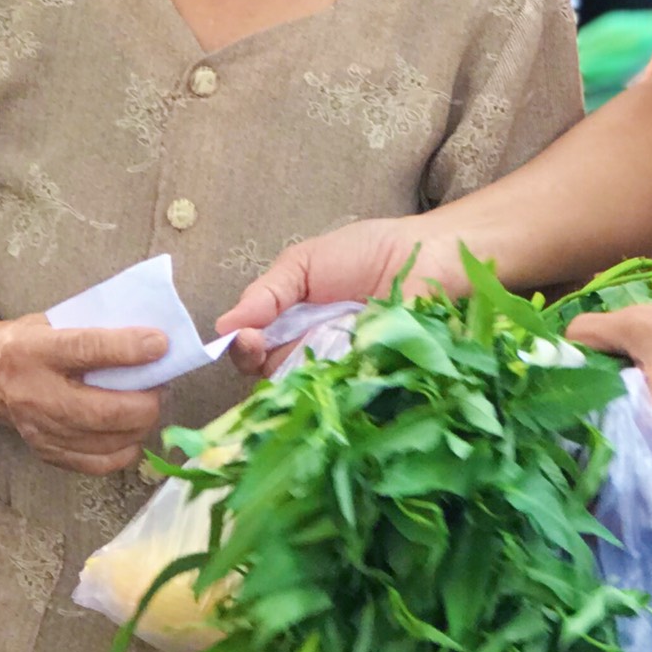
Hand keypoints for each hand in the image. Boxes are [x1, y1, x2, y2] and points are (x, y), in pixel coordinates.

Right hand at [0, 312, 167, 473]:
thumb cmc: (30, 342)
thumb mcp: (53, 322)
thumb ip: (93, 329)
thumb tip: (149, 339)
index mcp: (37, 351)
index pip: (86, 349)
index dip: (127, 349)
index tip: (160, 344)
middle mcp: (36, 394)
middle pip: (101, 410)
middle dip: (143, 403)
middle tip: (160, 388)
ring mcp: (40, 429)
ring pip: (103, 441)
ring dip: (139, 426)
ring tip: (149, 406)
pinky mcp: (46, 452)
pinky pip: (95, 464)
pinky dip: (123, 451)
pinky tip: (131, 434)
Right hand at [217, 221, 461, 377]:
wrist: (429, 255)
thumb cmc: (367, 252)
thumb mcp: (303, 263)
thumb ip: (266, 293)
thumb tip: (222, 327)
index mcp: (290, 327)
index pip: (252, 353)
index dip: (243, 349)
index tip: (246, 337)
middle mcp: (310, 357)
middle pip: (271, 378)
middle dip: (263, 362)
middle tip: (264, 343)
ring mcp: (341, 374)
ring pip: (304, 392)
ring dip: (298, 375)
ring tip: (310, 347)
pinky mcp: (373, 384)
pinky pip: (346, 399)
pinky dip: (337, 388)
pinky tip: (338, 368)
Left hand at [566, 306, 651, 506]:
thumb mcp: (649, 324)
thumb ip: (596, 333)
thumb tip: (555, 350)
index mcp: (640, 427)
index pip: (589, 468)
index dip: (574, 470)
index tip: (564, 466)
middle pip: (618, 496)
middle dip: (603, 491)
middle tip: (594, 478)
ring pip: (651, 510)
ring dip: (638, 502)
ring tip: (630, 484)